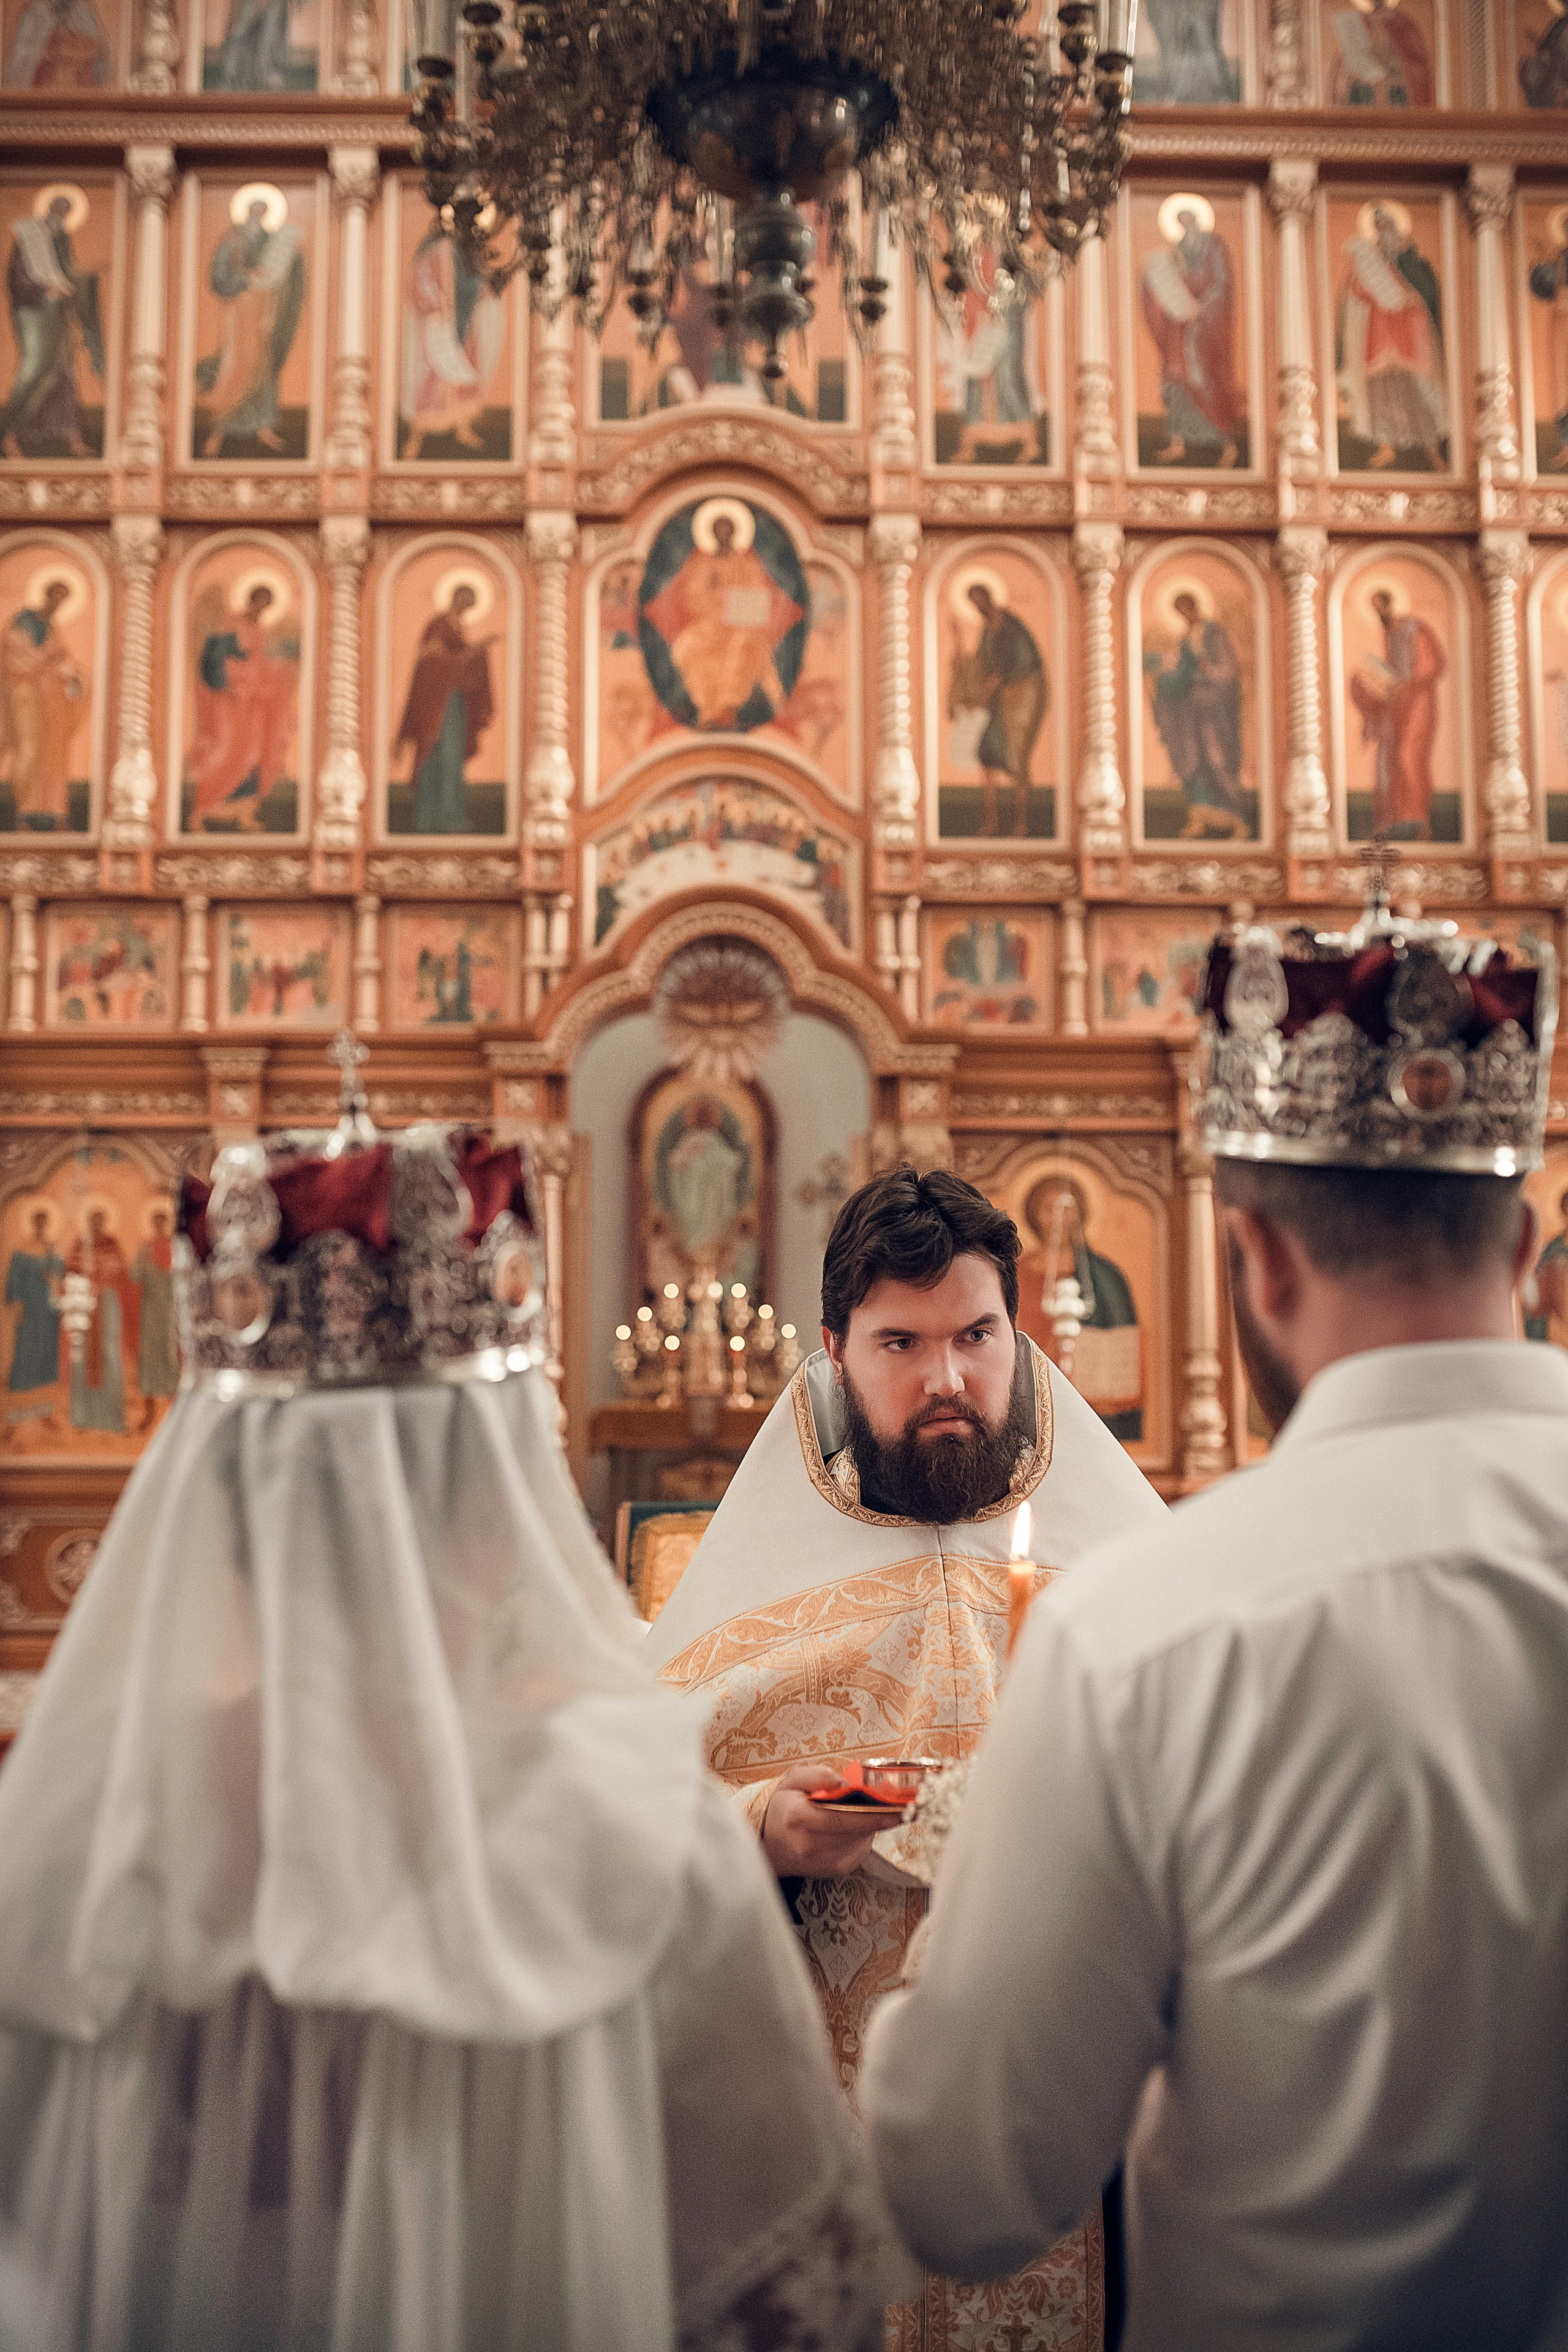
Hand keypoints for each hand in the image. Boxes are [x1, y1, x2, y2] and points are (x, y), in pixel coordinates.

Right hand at [761, 1761, 883, 1880]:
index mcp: (798, 1818)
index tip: (898, 1807)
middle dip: (877, 1814)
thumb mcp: (792, 1781)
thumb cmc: (784, 1810)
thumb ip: (817, 1775)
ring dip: (868, 1824)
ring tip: (860, 1810)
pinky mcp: (837, 1871)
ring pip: (863, 1839)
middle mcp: (810, 1845)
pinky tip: (851, 1826)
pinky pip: (861, 1849)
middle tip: (893, 1802)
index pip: (840, 1818)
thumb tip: (845, 1783)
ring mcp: (825, 1862)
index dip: (872, 1813)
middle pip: (857, 1829)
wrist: (771, 1847)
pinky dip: (862, 1835)